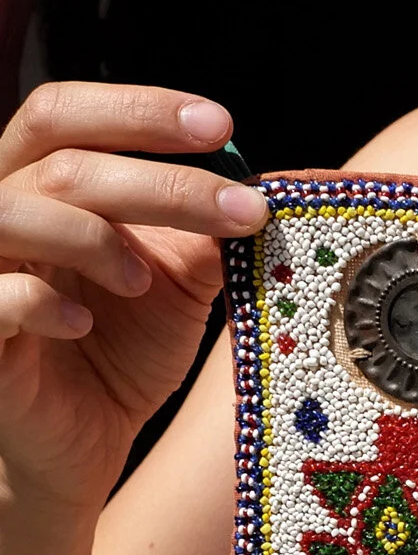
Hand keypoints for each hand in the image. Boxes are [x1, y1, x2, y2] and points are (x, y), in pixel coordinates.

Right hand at [0, 83, 267, 511]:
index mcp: (39, 185)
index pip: (67, 116)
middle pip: (63, 162)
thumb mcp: (174, 288)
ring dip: (94, 238)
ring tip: (142, 282)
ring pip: (14, 211)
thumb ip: (201, 238)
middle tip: (242, 208)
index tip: (221, 125)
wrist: (81, 445)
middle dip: (161, 180)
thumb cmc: (118, 352)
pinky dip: (42, 302)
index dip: (139, 109)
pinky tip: (84, 326)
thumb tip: (255, 191)